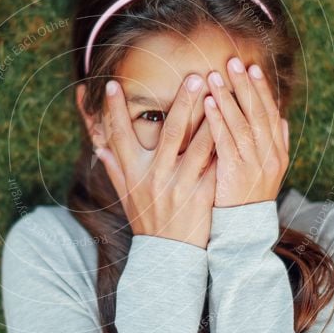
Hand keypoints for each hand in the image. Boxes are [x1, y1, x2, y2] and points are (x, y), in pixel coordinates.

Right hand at [94, 74, 216, 248]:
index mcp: (134, 174)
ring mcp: (180, 186)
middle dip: (181, 102)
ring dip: (209, 116)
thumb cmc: (146, 222)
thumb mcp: (126, 196)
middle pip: (170, 133)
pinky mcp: (202, 195)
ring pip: (198, 145)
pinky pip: (215, 165)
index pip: (120, 136)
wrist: (168, 256)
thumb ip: (114, 170)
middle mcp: (155, 177)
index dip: (114, 111)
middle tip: (193, 76)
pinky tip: (234, 125)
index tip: (111, 85)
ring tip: (218, 92)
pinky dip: (224, 145)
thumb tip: (99, 148)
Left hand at [202, 57, 289, 207]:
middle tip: (234, 62)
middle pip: (258, 113)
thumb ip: (276, 144)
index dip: (261, 90)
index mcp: (278, 153)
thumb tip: (282, 119)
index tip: (253, 68)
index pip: (271, 114)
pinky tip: (207, 104)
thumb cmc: (249, 199)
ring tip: (215, 76)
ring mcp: (254, 165)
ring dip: (228, 97)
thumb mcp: (268, 172)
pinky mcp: (235, 174)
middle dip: (245, 85)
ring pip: (241, 123)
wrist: (243, 233)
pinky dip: (216, 120)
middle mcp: (270, 156)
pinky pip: (225, 141)